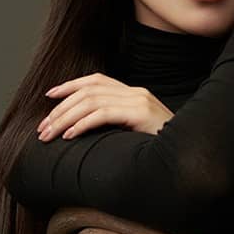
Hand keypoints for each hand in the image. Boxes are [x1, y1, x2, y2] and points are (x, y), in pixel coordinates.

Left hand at [37, 74, 174, 140]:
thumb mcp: (138, 132)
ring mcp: (139, 101)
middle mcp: (136, 92)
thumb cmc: (163, 149)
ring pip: (90, 102)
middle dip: (60, 110)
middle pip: (87, 92)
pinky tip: (69, 136)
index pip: (96, 80)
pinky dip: (81, 124)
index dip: (70, 86)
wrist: (190, 153)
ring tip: (50, 134)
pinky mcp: (140, 113)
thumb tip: (88, 129)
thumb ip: (119, 124)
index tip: (50, 96)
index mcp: (135, 93)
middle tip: (42, 128)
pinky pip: (102, 114)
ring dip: (65, 118)